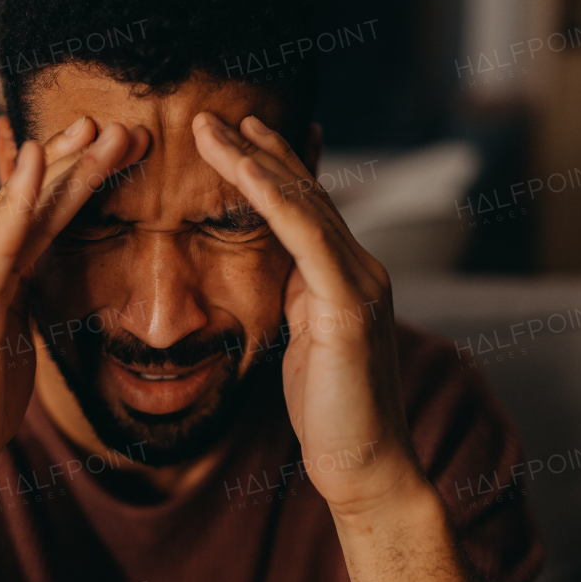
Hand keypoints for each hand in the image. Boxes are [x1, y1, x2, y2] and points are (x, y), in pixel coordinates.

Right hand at [0, 117, 148, 506]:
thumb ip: (20, 296)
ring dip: (63, 166)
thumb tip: (42, 277)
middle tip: (119, 121)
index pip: (35, 212)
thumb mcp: (8, 336)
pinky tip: (37, 163)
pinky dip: (18, 200)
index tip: (112, 145)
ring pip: (22, 211)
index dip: (73, 176)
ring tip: (98, 128)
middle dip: (76, 158)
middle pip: (31, 200)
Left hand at [193, 112, 423, 516]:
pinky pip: (305, 237)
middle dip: (258, 149)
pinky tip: (243, 169)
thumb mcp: (306, 343)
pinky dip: (274, 198)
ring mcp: (359, 283)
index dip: (276, 166)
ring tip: (214, 128)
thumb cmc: (331, 413)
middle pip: (304, 194)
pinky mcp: (349, 305)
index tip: (242, 133)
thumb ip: (301, 301)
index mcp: (346, 278)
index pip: (307, 209)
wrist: (365, 466)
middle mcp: (360, 269)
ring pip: (303, 204)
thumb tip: (282, 277)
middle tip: (215, 114)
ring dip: (255, 160)